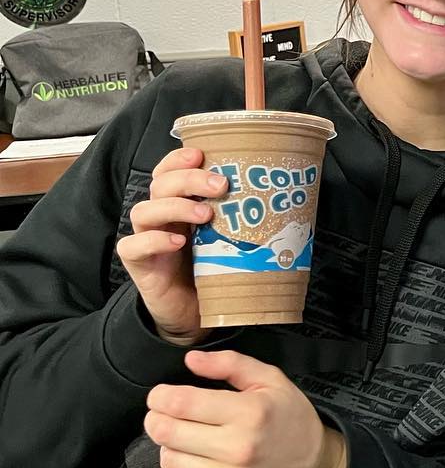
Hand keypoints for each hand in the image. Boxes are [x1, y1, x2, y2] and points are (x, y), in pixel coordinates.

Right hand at [116, 148, 229, 345]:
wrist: (194, 313)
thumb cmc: (213, 268)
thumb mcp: (230, 236)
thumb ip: (243, 216)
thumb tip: (289, 195)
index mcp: (180, 203)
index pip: (170, 171)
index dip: (180, 159)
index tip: (202, 154)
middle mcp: (161, 216)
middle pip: (161, 184)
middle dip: (189, 179)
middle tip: (221, 185)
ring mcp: (147, 238)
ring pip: (144, 210)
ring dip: (176, 206)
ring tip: (206, 214)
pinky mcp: (139, 264)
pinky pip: (133, 246)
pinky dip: (155, 240)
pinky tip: (177, 242)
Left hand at [146, 350, 347, 467]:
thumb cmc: (290, 419)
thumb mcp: (270, 380)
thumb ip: (230, 364)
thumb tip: (191, 360)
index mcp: (250, 412)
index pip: (181, 403)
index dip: (160, 397)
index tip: (160, 396)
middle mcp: (239, 448)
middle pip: (167, 432)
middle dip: (156, 419)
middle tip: (163, 415)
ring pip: (169, 460)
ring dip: (170, 446)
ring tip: (187, 439)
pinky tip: (195, 461)